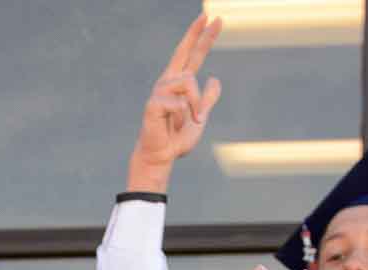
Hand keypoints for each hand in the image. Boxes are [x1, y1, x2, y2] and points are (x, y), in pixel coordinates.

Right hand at [126, 13, 223, 191]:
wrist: (162, 156)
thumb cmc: (177, 138)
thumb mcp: (200, 116)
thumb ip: (208, 99)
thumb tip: (215, 78)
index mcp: (180, 83)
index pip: (193, 55)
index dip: (202, 37)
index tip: (212, 19)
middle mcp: (168, 82)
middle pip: (184, 52)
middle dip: (197, 34)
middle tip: (209, 16)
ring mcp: (160, 90)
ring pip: (189, 82)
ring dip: (195, 105)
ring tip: (188, 121)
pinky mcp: (153, 102)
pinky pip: (179, 102)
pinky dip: (182, 117)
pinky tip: (174, 125)